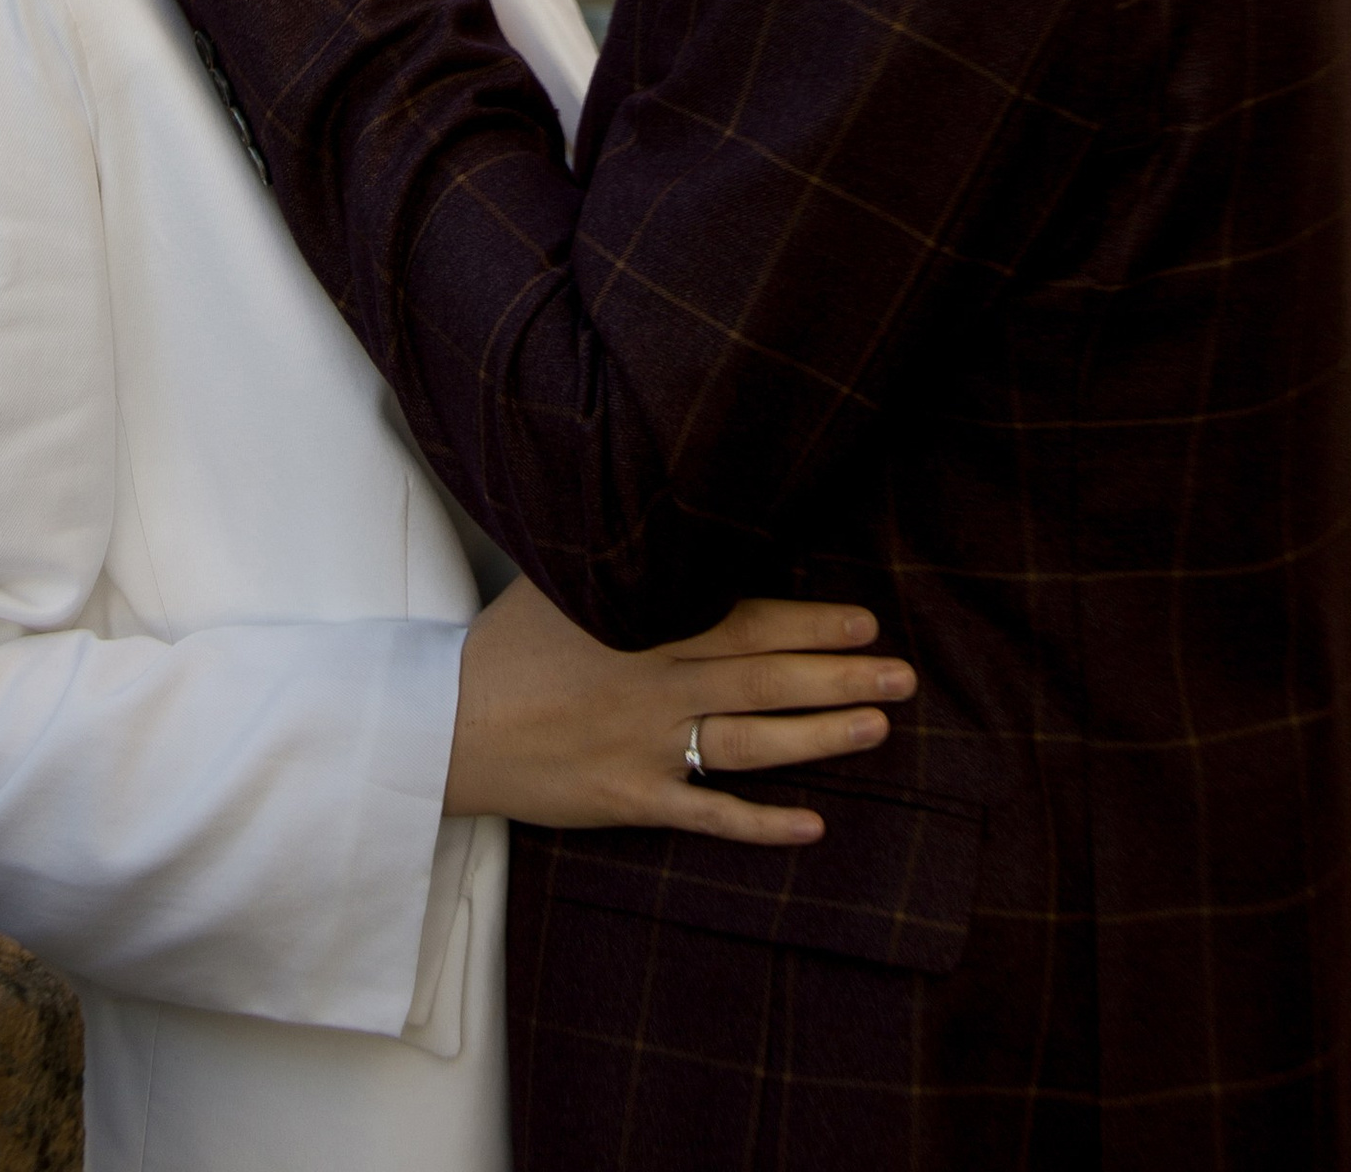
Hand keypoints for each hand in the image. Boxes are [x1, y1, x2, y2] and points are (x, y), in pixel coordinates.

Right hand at [441, 573, 912, 846]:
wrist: (448, 724)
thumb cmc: (507, 647)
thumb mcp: (563, 584)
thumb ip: (626, 564)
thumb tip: (678, 524)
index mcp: (644, 627)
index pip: (744, 620)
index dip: (808, 622)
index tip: (863, 621)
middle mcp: (655, 685)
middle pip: (763, 680)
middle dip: (838, 676)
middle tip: (902, 674)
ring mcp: (646, 748)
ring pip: (749, 744)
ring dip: (818, 737)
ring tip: (877, 727)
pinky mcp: (631, 800)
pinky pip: (708, 816)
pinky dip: (761, 824)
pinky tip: (812, 826)